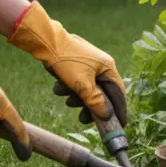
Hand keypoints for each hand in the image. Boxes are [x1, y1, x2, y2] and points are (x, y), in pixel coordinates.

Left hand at [7, 1, 127, 125]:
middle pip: (102, 93)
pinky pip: (77, 82)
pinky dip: (70, 88)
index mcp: (108, 67)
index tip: (119, 124)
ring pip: (87, 89)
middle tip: (83, 118)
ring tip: (67, 100)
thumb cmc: (67, 61)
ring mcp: (88, 64)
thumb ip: (96, 101)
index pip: (119, 93)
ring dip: (77, 98)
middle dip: (90, 106)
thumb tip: (107, 115)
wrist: (45, 42)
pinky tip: (59, 88)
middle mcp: (101, 65)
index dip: (119, 110)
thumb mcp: (82, 85)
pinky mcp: (76, 64)